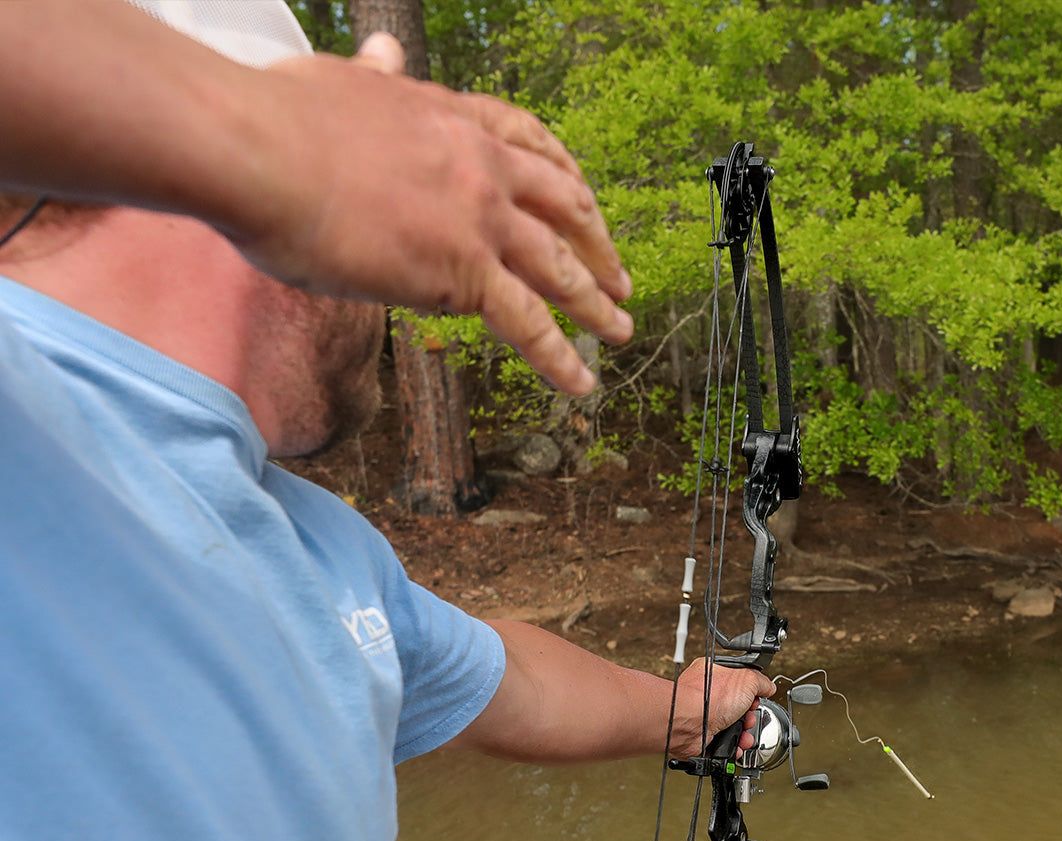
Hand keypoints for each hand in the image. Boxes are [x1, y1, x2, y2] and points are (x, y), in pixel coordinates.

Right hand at [239, 34, 631, 394]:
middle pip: (563, 206)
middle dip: (597, 244)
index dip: (563, 174)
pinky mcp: (463, 274)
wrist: (256, 150)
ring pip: (559, 268)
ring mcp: (478, 219)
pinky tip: (582, 383)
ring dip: (596, 304)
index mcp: (450, 116)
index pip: (527, 141)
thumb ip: (375, 75)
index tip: (581, 197)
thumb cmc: (276, 118)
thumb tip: (384, 50)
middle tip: (618, 275)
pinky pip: (529, 325)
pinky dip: (561, 358)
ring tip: (620, 330)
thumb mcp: (339, 79)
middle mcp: (480, 164)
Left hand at [667, 661, 775, 760]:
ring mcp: (703, 716)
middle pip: (737, 707)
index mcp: (714, 674)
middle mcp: (706, 695)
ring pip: (731, 726)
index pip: (738, 681)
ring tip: (745, 736)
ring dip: (743, 734)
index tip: (757, 698)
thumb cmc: (708, 697)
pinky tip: (736, 745)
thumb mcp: (747, 679)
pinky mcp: (701, 735)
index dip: (752, 691)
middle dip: (749, 716)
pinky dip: (731, 746)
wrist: (688, 723)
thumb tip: (768, 686)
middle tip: (749, 717)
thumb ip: (761, 681)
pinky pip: (721, 743)